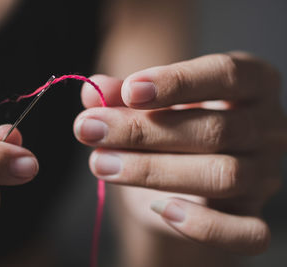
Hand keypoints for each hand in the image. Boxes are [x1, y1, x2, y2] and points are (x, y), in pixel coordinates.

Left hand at [74, 52, 285, 254]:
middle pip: (216, 129)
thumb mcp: (145, 104)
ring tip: (100, 163)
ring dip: (153, 171)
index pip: (226, 75)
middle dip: (144, 131)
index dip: (177, 82)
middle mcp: (269, 128)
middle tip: (89, 130)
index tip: (128, 92)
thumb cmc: (168, 126)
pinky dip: (203, 225)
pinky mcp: (253, 217)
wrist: (181, 172)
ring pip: (223, 175)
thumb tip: (95, 89)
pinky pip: (247, 233)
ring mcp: (265, 175)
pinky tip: (159, 210)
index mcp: (253, 84)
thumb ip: (122, 94)